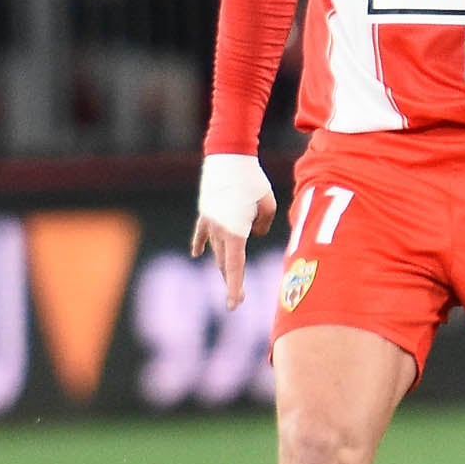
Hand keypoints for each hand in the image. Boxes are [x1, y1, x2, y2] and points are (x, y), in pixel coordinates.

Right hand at [189, 152, 278, 310]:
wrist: (228, 157)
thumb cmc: (252, 181)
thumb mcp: (268, 205)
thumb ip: (263, 225)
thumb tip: (255, 232)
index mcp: (235, 232)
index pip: (235, 268)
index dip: (235, 288)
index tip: (234, 306)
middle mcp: (219, 231)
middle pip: (225, 263)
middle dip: (231, 282)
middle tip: (238, 299)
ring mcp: (209, 222)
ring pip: (216, 249)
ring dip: (223, 262)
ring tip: (230, 277)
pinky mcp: (205, 211)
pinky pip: (202, 233)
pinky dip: (201, 244)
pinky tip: (196, 254)